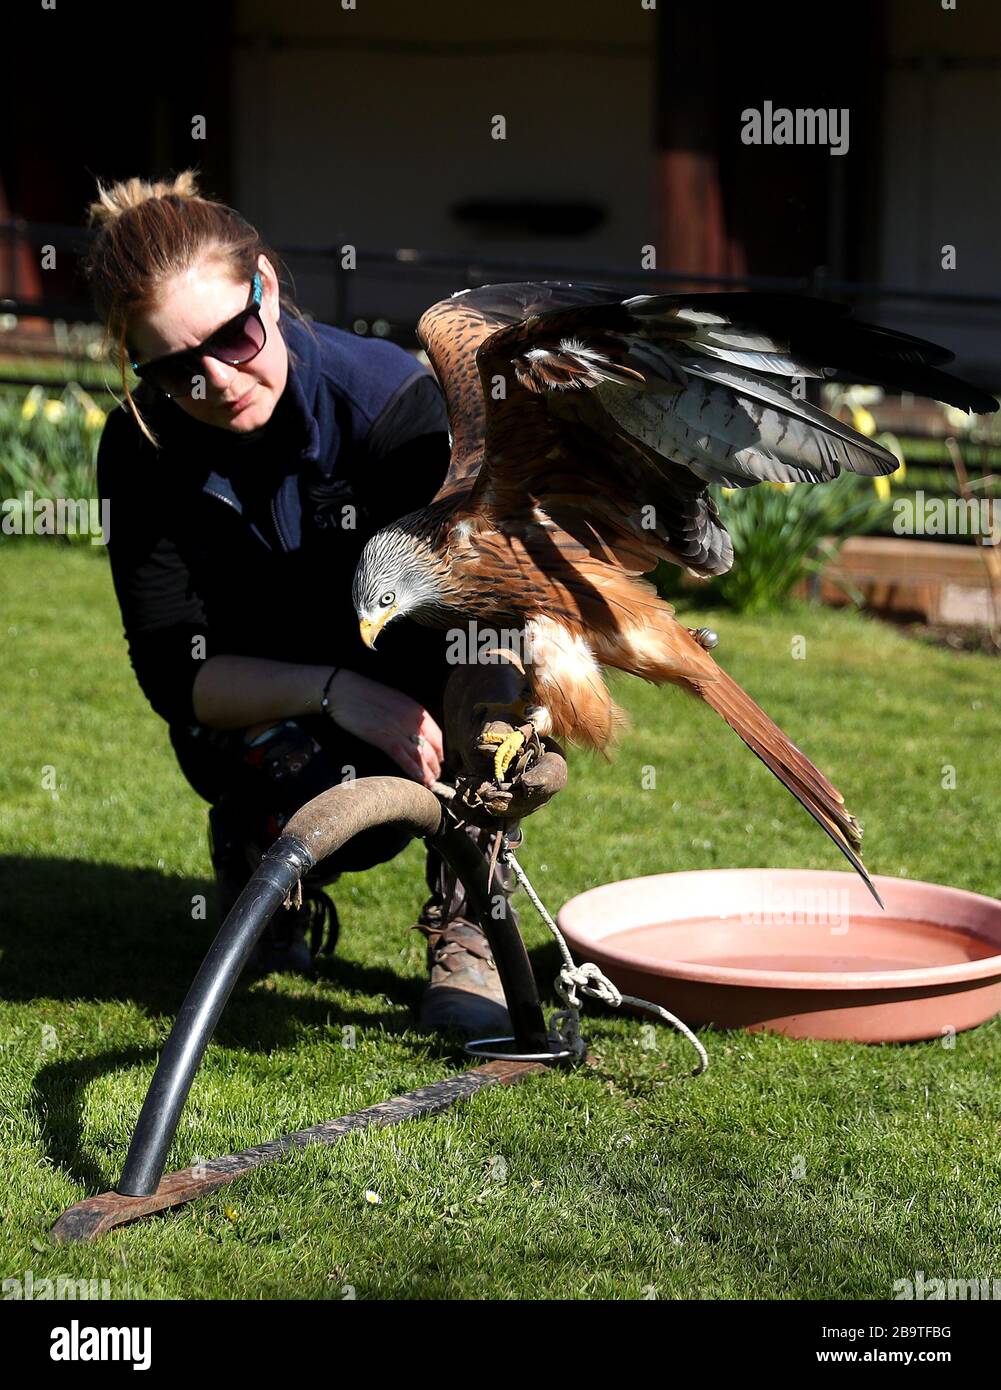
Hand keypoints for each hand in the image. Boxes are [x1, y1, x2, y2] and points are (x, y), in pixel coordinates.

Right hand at [324, 669, 443, 786]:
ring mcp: (400, 730)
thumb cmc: (368, 695)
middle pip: (433, 749)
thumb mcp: (397, 702)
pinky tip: (420, 779)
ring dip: (428, 772)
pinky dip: (413, 770)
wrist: (345, 690)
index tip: (440, 762)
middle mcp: (413, 721)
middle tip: (437, 777)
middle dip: (436, 765)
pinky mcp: (384, 739)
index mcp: (418, 711)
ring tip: (430, 783)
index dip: (441, 752)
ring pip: (421, 756)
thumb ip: (410, 717)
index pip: (439, 737)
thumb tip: (416, 734)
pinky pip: (403, 757)